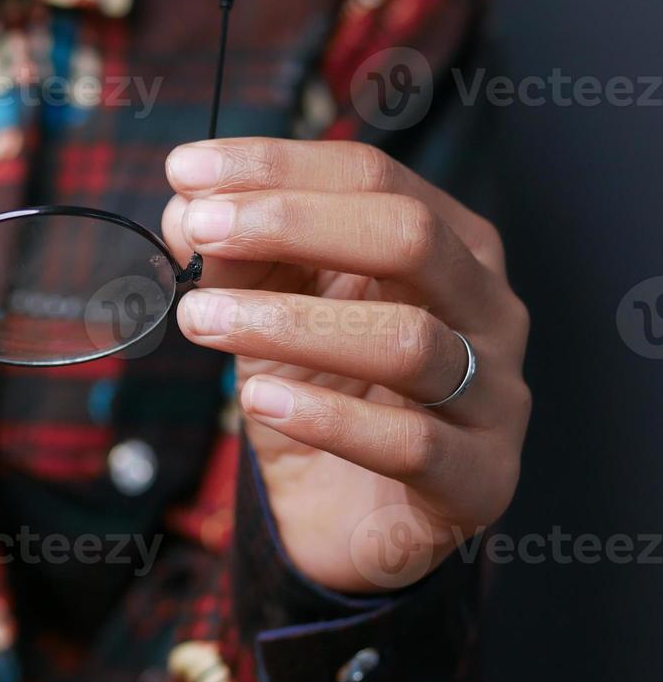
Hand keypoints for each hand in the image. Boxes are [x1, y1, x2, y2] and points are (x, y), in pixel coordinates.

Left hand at [162, 138, 529, 593]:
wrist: (347, 515)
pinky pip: (412, 442)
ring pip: (410, 338)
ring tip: (199, 320)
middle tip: (199, 231)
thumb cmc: (321, 392)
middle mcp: (488, 307)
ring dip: (290, 322)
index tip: (184, 172)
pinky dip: (328, 417)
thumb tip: (184, 207)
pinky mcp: (480, 480)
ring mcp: (496, 394)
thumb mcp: (267, 312)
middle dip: (292, 223)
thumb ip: (234, 257)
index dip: (276, 166)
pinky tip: (259, 399)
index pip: (372, 176)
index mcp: (448, 244)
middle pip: (409, 236)